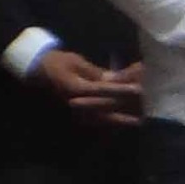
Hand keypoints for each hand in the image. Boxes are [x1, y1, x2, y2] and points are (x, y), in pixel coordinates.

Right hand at [33, 50, 147, 126]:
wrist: (39, 71)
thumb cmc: (58, 62)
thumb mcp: (76, 62)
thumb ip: (95, 73)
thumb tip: (114, 80)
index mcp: (76, 88)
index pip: (103, 89)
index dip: (121, 88)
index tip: (138, 88)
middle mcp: (77, 103)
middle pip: (106, 106)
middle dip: (126, 105)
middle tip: (145, 106)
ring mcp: (77, 110)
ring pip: (103, 117)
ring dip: (121, 118)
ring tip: (140, 120)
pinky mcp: (78, 112)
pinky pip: (97, 119)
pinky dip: (112, 120)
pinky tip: (125, 121)